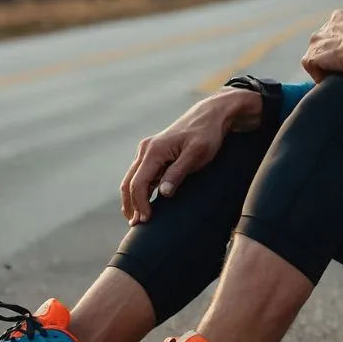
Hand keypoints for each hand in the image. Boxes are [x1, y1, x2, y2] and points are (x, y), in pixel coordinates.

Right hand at [120, 96, 234, 224]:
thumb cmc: (207, 135)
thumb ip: (178, 173)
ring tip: (138, 219)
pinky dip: (141, 190)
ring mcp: (149, 151)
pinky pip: (142, 175)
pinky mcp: (155, 154)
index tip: (146, 220)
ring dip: (133, 199)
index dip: (140, 204)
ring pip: (133, 179)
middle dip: (131, 205)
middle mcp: (146, 149)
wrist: (212, 115)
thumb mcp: (197, 154)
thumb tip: (163, 193)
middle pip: (130, 182)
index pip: (139, 183)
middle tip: (136, 226)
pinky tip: (145, 204)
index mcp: (154, 150)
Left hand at [301, 1, 342, 82]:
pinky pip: (311, 64)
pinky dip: (319, 73)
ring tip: (336, 73)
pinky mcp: (313, 54)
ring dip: (324, 62)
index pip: (341, 23)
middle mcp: (330, 22)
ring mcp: (319, 38)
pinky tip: (329, 81)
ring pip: (318, 50)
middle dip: (333, 49)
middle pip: (328, 37)